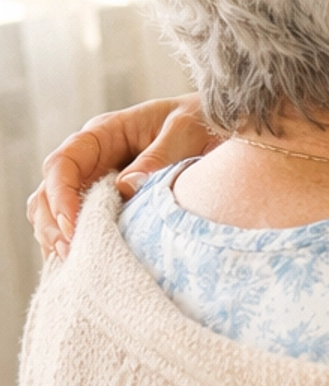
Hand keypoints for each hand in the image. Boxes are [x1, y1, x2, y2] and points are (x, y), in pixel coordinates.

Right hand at [28, 97, 219, 254]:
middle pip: (49, 190)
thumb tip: (125, 187)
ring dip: (57, 236)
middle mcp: (93, 158)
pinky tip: (82, 263)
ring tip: (74, 261)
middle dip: (54, 222)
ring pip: (55, 210)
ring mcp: (97, 181)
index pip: (63, 162)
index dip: (60, 194)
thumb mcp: (185, 131)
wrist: (223, 128)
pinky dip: (75, 242)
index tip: (72, 224)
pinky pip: (79, 224)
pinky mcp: (108, 203)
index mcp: (104, 133)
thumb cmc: (202, 122)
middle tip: (71, 252)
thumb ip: (157, 157)